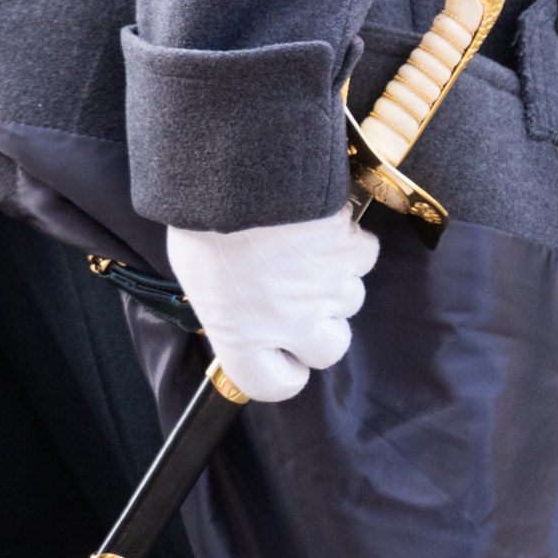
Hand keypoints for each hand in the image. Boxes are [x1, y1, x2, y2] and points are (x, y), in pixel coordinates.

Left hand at [165, 207, 378, 402]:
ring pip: (350, 300)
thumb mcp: (195, 274)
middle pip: (330, 349)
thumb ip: (227, 306)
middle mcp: (291, 324)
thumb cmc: (203, 219)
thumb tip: (237, 305)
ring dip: (333, 280)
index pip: (276, 385)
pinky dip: (347, 242)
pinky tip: (321, 223)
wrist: (236, 171)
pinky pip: (362, 256)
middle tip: (298, 294)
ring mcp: (326, 289)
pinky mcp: (350, 251)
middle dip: (321, 327)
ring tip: (303, 248)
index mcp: (243, 338)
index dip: (282, 370)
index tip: (279, 352)